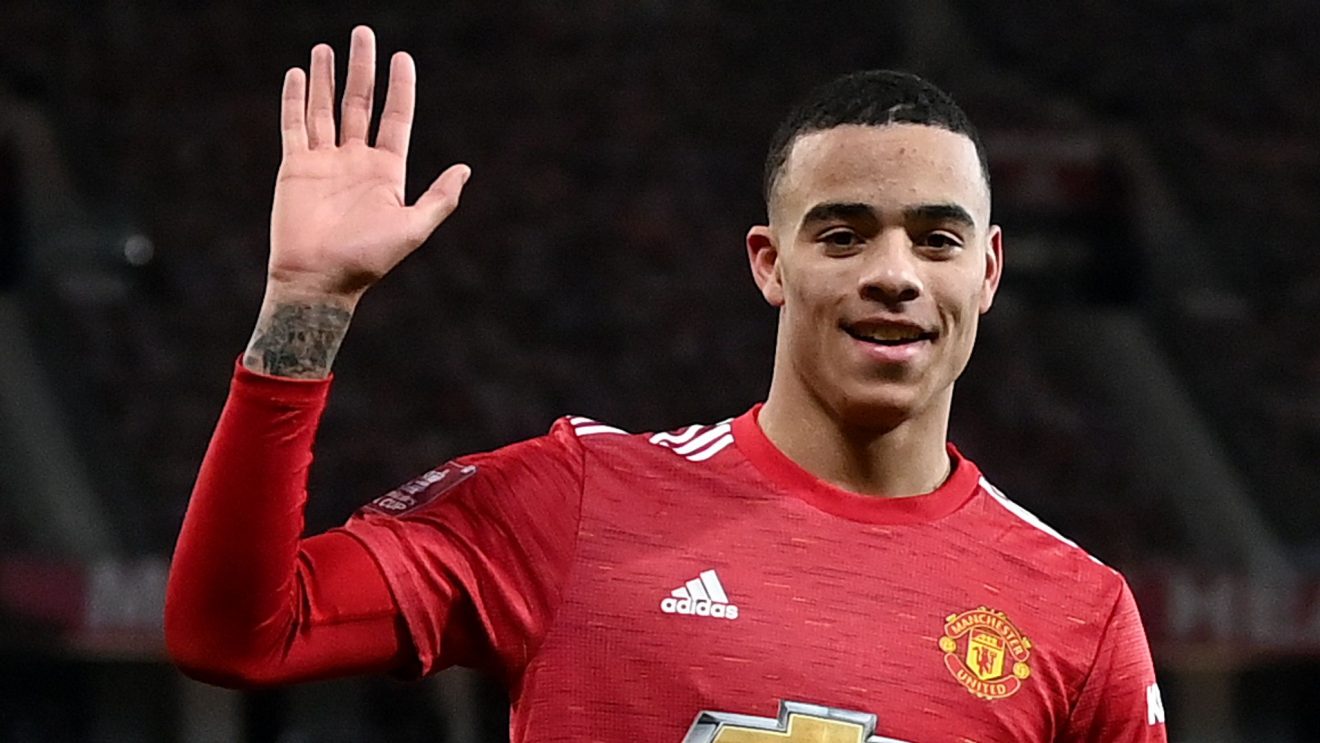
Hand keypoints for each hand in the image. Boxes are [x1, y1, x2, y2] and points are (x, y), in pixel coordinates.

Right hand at [268, 26, 469, 298]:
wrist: (320, 281)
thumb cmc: (368, 260)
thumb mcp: (413, 229)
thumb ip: (439, 198)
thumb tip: (466, 169)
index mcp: (387, 171)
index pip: (396, 118)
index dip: (400, 87)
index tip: (402, 57)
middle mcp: (356, 161)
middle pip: (360, 103)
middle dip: (362, 68)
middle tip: (363, 33)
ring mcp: (325, 162)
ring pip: (325, 108)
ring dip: (325, 77)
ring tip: (326, 47)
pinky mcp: (295, 167)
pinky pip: (294, 126)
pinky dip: (294, 99)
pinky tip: (298, 73)